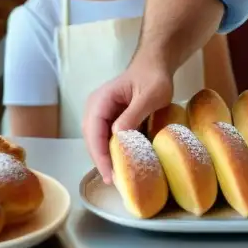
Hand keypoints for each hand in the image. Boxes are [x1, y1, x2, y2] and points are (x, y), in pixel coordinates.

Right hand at [82, 56, 173, 183]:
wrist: (156, 65)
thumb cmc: (154, 77)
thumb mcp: (149, 96)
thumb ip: (133, 114)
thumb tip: (117, 135)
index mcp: (101, 100)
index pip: (94, 132)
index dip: (100, 155)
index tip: (110, 175)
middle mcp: (95, 107)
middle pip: (92, 139)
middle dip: (102, 161)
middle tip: (115, 181)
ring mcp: (101, 113)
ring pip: (98, 141)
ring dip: (106, 158)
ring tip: (118, 177)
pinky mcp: (109, 118)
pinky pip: (106, 137)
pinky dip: (112, 150)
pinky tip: (122, 163)